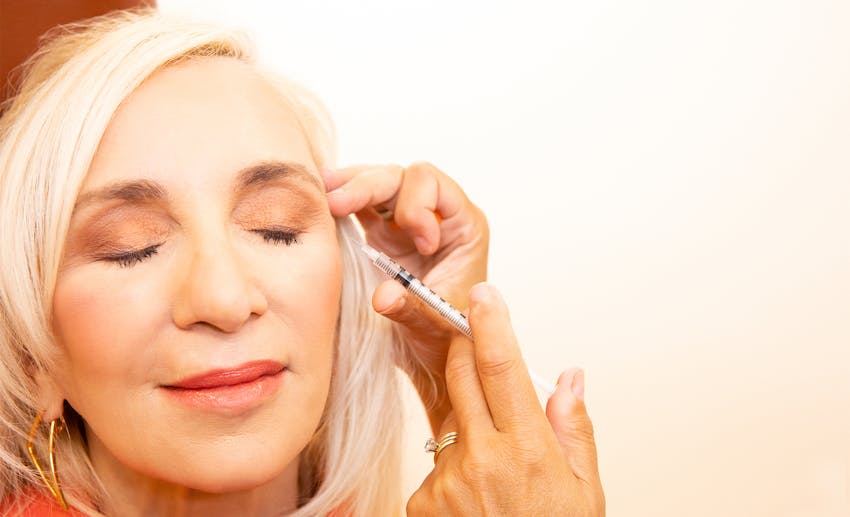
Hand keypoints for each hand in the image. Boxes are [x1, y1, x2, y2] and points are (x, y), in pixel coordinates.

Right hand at [323, 163, 488, 432]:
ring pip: (378, 183)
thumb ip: (412, 308)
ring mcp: (406, 223)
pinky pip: (362, 204)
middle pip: (401, 178)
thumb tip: (382, 296)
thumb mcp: (435, 325)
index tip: (420, 244)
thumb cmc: (448, 337)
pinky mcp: (383, 234)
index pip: (435, 185)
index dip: (417, 205)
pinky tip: (320, 202)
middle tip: (337, 203)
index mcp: (462, 226)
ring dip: (349, 186)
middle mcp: (435, 216)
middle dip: (368, 186)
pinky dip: (342, 200)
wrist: (437, 355)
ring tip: (322, 192)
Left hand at [407, 284, 604, 515]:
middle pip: (461, 376)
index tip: (482, 293)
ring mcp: (447, 480)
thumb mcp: (584, 491)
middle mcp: (483, 458)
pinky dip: (455, 469)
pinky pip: (437, 464)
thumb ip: (575, 428)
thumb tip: (569, 377)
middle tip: (475, 343)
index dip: (489, 323)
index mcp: (529, 449)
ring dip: (470, 427)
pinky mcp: (422, 501)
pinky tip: (475, 499)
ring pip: (451, 422)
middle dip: (466, 350)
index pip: (500, 367)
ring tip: (496, 474)